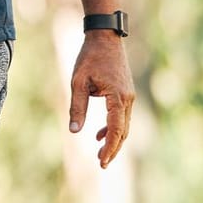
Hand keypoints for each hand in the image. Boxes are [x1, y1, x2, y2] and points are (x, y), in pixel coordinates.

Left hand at [69, 31, 134, 166]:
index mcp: (118, 97)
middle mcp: (128, 99)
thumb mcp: (78, 82)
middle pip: (123, 131)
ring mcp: (129, 96)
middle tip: (101, 165)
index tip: (101, 162)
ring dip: (113, 140)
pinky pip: (121, 116)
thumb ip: (77, 107)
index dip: (109, 147)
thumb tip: (74, 131)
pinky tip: (98, 135)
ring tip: (99, 155)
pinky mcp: (126, 93)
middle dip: (113, 149)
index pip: (115, 129)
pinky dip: (113, 127)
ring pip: (124, 125)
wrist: (105, 38)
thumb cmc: (90, 58)